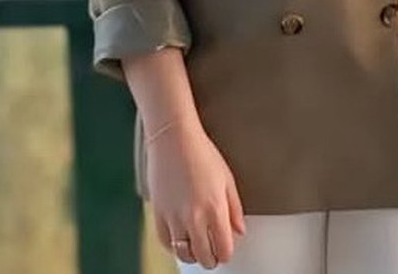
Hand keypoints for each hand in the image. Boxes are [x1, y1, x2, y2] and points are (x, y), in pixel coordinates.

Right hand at [146, 118, 245, 268]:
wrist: (173, 140)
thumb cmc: (200, 153)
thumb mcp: (227, 179)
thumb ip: (235, 208)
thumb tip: (239, 229)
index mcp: (215, 209)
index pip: (224, 248)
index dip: (226, 253)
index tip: (226, 250)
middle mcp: (194, 217)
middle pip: (204, 256)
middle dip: (211, 258)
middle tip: (214, 253)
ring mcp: (174, 217)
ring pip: (184, 254)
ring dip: (193, 255)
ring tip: (198, 249)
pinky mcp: (158, 214)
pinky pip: (165, 242)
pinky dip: (174, 246)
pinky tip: (181, 240)